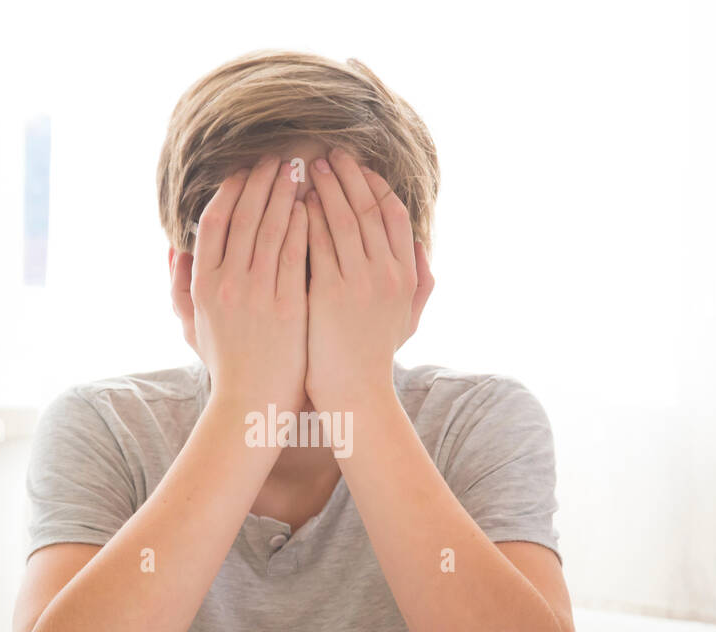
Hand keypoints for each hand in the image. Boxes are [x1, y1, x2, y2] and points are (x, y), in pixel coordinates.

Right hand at [170, 155, 308, 414]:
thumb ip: (179, 287)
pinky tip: (311, 207)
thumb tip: (174, 249)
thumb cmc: (226, 366)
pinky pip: (295, 254)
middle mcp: (228, 284)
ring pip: (272, 229)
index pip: (212, 223)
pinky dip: (302, 225)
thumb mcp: (192, 327)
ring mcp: (258, 293)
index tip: (243, 173)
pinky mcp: (288, 304)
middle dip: (261, 182)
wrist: (253, 402)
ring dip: (284, 195)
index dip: (228, 192)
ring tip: (298, 172)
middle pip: (244, 217)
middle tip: (277, 159)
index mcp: (203, 285)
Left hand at [303, 148, 433, 411]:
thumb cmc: (374, 360)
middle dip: (348, 176)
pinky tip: (294, 202)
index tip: (359, 168)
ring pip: (343, 218)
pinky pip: (317, 242)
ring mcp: (359, 281)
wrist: (355, 394)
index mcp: (404, 275)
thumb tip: (422, 247)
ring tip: (306, 168)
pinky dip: (308, 217)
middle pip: (368, 208)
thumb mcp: (408, 321)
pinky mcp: (329, 292)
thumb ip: (420, 283)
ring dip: (326, 188)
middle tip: (328, 154)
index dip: (375, 186)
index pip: (393, 215)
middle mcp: (386, 273)